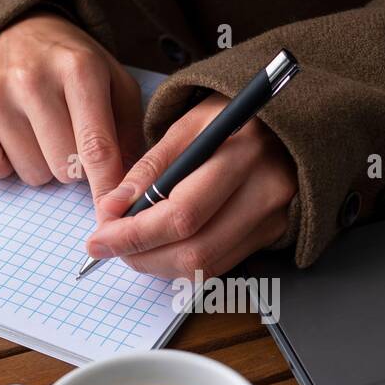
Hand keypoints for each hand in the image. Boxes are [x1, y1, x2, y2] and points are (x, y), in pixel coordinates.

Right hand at [0, 12, 144, 202]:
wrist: (19, 28)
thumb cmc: (73, 66)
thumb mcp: (115, 85)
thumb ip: (127, 135)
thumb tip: (124, 190)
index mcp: (78, 69)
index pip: (95, 147)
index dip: (106, 187)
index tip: (111, 212)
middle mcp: (31, 78)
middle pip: (64, 168)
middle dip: (75, 166)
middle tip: (69, 135)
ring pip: (31, 174)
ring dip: (41, 164)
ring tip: (39, 129)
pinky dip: (5, 164)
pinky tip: (11, 134)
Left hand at [86, 93, 296, 278]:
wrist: (285, 124)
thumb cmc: (230, 119)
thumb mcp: (187, 125)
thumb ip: (149, 168)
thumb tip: (112, 209)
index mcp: (243, 153)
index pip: (182, 214)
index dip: (134, 234)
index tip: (98, 238)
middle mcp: (265, 192)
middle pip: (194, 249)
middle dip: (141, 255)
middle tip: (110, 246)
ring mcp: (272, 219)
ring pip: (205, 266)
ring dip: (157, 264)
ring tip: (132, 246)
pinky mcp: (272, 235)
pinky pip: (218, 266)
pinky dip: (181, 263)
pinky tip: (162, 246)